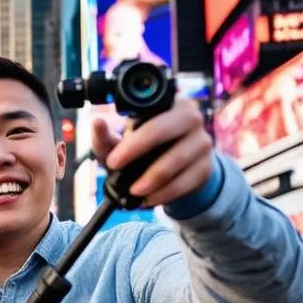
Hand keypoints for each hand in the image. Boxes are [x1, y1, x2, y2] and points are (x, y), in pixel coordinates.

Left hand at [91, 98, 213, 207]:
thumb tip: (96, 123)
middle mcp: (191, 117)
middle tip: (116, 170)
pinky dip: (163, 194)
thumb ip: (105, 137)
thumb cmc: (145, 151)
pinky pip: (185, 182)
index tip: (113, 160)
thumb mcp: (122, 144)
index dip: (132, 138)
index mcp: (169, 103)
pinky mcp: (206, 167)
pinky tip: (149, 199)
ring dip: (151, 180)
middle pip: (164, 131)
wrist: (176, 170)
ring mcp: (202, 142)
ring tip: (133, 191)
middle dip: (136, 153)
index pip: (151, 112)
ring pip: (176, 160)